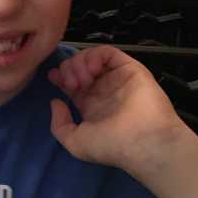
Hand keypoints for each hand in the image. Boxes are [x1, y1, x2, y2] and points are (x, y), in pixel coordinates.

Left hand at [47, 45, 186, 173]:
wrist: (144, 143)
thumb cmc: (111, 146)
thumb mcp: (76, 143)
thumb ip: (59, 125)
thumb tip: (56, 102)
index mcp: (91, 104)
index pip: (71, 82)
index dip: (60, 76)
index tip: (53, 77)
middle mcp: (103, 89)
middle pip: (78, 67)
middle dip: (68, 70)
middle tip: (71, 84)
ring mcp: (117, 78)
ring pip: (91, 57)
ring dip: (79, 63)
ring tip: (83, 80)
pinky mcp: (130, 68)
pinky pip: (108, 52)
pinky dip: (95, 55)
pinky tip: (92, 70)